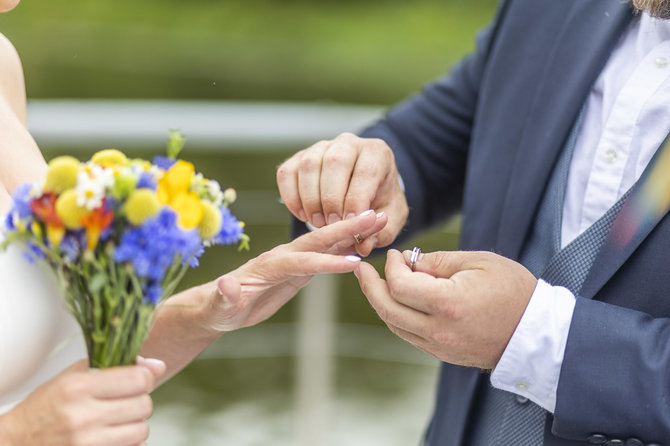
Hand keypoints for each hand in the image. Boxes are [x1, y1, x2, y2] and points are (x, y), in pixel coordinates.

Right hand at [0, 358, 165, 445]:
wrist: (17, 444)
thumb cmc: (46, 408)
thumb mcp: (73, 377)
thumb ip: (116, 366)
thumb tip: (158, 366)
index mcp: (78, 388)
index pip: (138, 378)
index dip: (143, 377)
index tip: (136, 380)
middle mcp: (83, 416)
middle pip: (144, 405)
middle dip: (139, 401)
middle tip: (124, 401)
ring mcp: (87, 443)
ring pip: (142, 430)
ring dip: (135, 424)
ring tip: (117, 420)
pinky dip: (129, 442)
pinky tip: (112, 436)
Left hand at [198, 209, 387, 331]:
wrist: (219, 306)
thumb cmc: (219, 308)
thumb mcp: (221, 306)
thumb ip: (226, 295)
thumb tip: (226, 284)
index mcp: (269, 264)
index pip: (302, 261)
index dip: (326, 262)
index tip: (354, 262)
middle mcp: (284, 256)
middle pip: (319, 239)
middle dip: (347, 227)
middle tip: (376, 215)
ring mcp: (293, 260)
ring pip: (327, 242)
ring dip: (352, 230)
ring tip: (380, 219)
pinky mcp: (299, 269)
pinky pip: (327, 254)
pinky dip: (346, 246)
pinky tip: (364, 241)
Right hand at [277, 132, 407, 255]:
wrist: (363, 190)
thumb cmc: (379, 202)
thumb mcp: (390, 218)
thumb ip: (382, 232)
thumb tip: (364, 245)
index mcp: (377, 153)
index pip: (365, 171)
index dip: (356, 200)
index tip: (350, 225)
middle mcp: (348, 143)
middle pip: (335, 162)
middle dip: (331, 199)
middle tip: (331, 225)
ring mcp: (321, 147)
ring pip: (309, 165)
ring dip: (310, 199)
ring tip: (317, 223)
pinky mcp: (298, 157)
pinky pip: (287, 173)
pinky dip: (291, 197)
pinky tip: (303, 214)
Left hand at [355, 249, 536, 368]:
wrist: (536, 333)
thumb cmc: (513, 291)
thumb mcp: (478, 262)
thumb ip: (438, 261)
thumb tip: (408, 262)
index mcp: (448, 304)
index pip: (400, 285)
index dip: (392, 267)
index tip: (397, 255)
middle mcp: (438, 330)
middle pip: (388, 309)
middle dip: (370, 287)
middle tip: (361, 270)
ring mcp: (439, 347)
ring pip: (395, 324)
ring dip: (380, 302)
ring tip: (372, 283)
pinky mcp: (442, 354)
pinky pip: (408, 335)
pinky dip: (397, 316)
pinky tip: (395, 300)